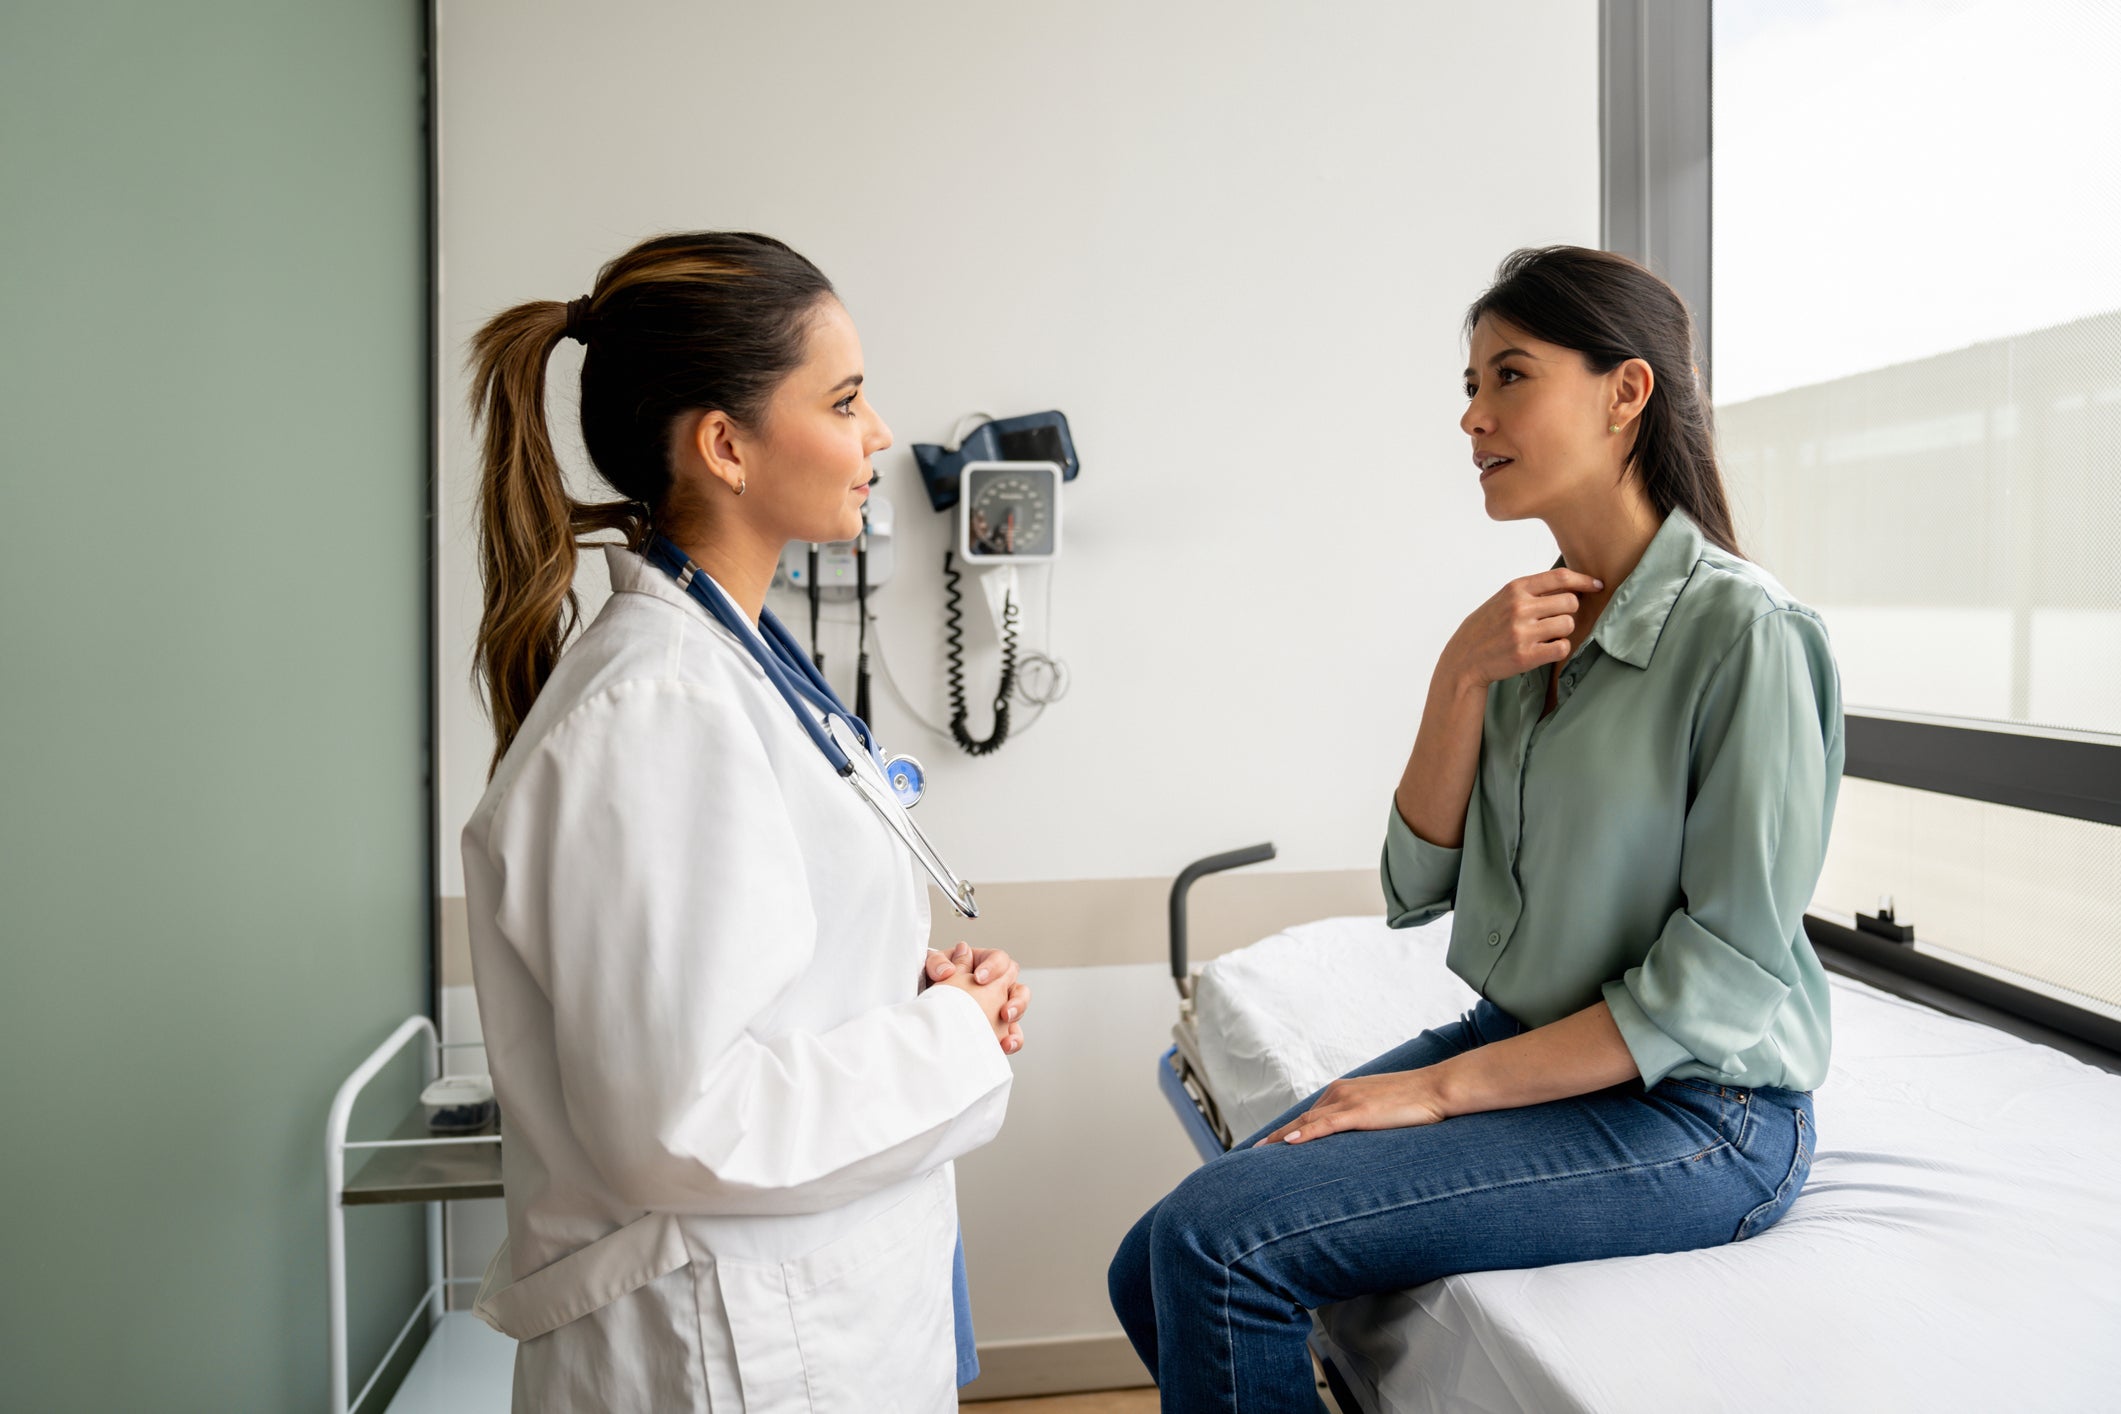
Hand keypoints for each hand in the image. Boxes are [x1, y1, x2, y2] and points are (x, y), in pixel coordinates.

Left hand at [930, 944, 1029, 1054]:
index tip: (978, 978)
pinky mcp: (996, 1028)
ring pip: (1019, 1007)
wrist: (924, 1009)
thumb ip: (937, 963)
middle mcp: (996, 985)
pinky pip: (1012, 1034)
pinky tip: (1004, 1045)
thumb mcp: (931, 967)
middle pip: (1018, 984)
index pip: (1000, 959)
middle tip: (1002, 1009)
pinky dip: (1012, 1039)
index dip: (994, 967)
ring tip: (1006, 1020)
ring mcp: (998, 1007)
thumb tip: (948, 970)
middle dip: (1014, 997)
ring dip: (1017, 1013)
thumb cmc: (929, 981)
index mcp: (984, 964)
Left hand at [1252, 1069, 1450, 1146]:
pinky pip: (1326, 1125)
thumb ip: (1363, 1120)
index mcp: (1343, 1092)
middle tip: (1252, 1153)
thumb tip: (1354, 1140)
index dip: (1286, 1130)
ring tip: (1259, 1154)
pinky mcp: (1360, 1112)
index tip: (1268, 1145)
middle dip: (1275, 1136)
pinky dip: (1307, 1133)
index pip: (1308, 1115)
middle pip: (1300, 1118)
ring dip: (1281, 1138)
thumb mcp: (1382, 1110)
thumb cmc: (1415, 1102)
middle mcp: (1340, 1093)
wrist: (1438, 1088)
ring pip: (1307, 1122)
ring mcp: (1349, 1102)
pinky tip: (1291, 1143)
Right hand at [1440, 567, 1603, 690]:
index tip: (1597, 585)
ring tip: (1547, 635)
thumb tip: (1572, 585)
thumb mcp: (1503, 599)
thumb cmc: (1487, 627)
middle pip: (1570, 602)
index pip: (1560, 577)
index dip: (1584, 580)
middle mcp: (1519, 608)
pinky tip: (1547, 648)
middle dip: (1569, 611)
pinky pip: (1562, 647)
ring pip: (1569, 625)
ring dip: (1564, 631)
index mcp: (1515, 589)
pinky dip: (1559, 648)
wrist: (1464, 658)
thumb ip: (1532, 591)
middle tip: (1556, 620)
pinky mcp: (1526, 656)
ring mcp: (1522, 632)